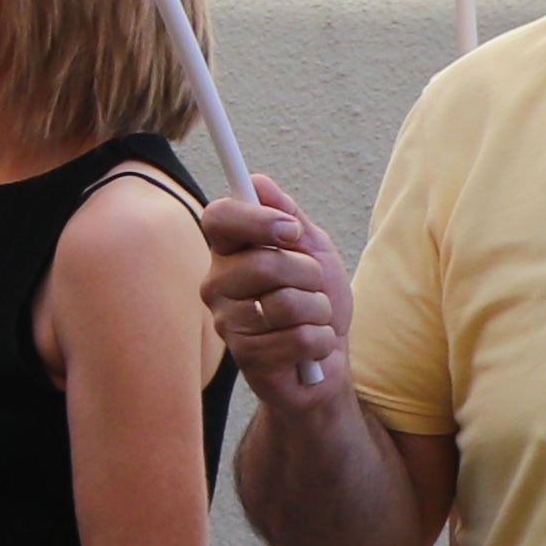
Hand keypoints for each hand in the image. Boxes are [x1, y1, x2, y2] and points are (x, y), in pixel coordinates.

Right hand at [198, 174, 347, 399]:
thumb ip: (287, 215)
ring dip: (319, 312)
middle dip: (309, 276)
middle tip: (311, 288)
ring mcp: (228, 323)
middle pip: (264, 263)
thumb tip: (258, 182)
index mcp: (229, 253)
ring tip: (312, 320)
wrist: (327, 363)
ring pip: (286, 303)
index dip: (257, 219)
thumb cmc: (315, 304)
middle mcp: (218, 285)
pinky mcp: (247, 358)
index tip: (291, 231)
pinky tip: (310, 349)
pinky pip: (299, 337)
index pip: (219, 218)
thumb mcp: (312, 250)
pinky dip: (320, 341)